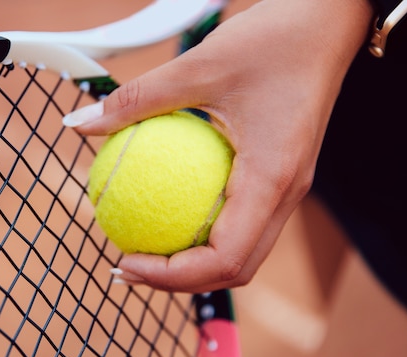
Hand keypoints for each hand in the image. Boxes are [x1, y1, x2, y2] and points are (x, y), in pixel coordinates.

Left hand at [65, 0, 373, 292]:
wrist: (327, 23)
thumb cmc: (273, 40)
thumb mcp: (198, 65)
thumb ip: (136, 100)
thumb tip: (78, 123)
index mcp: (272, 179)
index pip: (225, 258)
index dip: (172, 276)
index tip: (125, 260)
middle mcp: (284, 195)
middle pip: (235, 268)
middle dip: (178, 280)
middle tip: (124, 265)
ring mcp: (285, 189)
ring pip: (241, 252)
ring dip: (192, 263)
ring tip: (142, 251)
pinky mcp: (278, 177)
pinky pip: (240, 221)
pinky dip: (202, 233)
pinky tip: (165, 209)